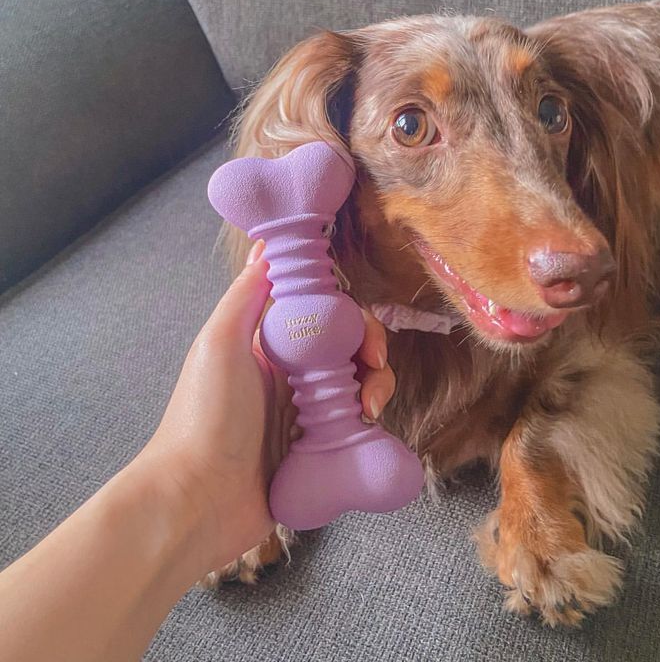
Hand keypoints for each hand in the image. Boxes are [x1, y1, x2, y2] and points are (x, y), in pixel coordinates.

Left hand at [137, 239, 393, 573]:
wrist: (197, 500)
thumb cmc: (205, 415)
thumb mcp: (219, 343)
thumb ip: (247, 295)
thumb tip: (267, 245)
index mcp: (269, 347)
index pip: (322, 316)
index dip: (349, 315)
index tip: (361, 328)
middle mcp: (291, 377)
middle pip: (349, 350)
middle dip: (371, 351)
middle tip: (374, 366)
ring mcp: (306, 416)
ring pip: (359, 387)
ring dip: (377, 386)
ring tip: (371, 408)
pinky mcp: (319, 451)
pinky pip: (356, 428)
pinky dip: (370, 422)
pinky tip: (368, 427)